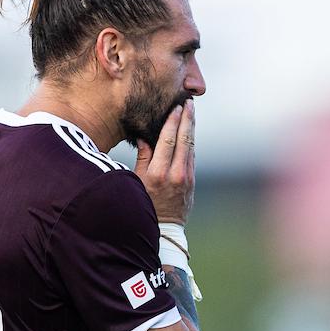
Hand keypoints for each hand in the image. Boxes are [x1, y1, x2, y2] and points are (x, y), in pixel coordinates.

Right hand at [135, 99, 195, 223]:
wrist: (164, 228)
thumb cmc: (144, 203)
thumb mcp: (137, 181)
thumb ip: (142, 158)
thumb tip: (144, 137)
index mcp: (158, 173)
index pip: (168, 141)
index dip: (173, 122)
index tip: (176, 108)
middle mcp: (175, 174)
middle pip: (184, 140)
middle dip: (187, 119)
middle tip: (189, 103)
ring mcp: (186, 178)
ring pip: (191, 147)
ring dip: (191, 128)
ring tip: (191, 112)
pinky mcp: (192, 181)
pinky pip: (192, 156)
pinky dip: (191, 142)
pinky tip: (190, 131)